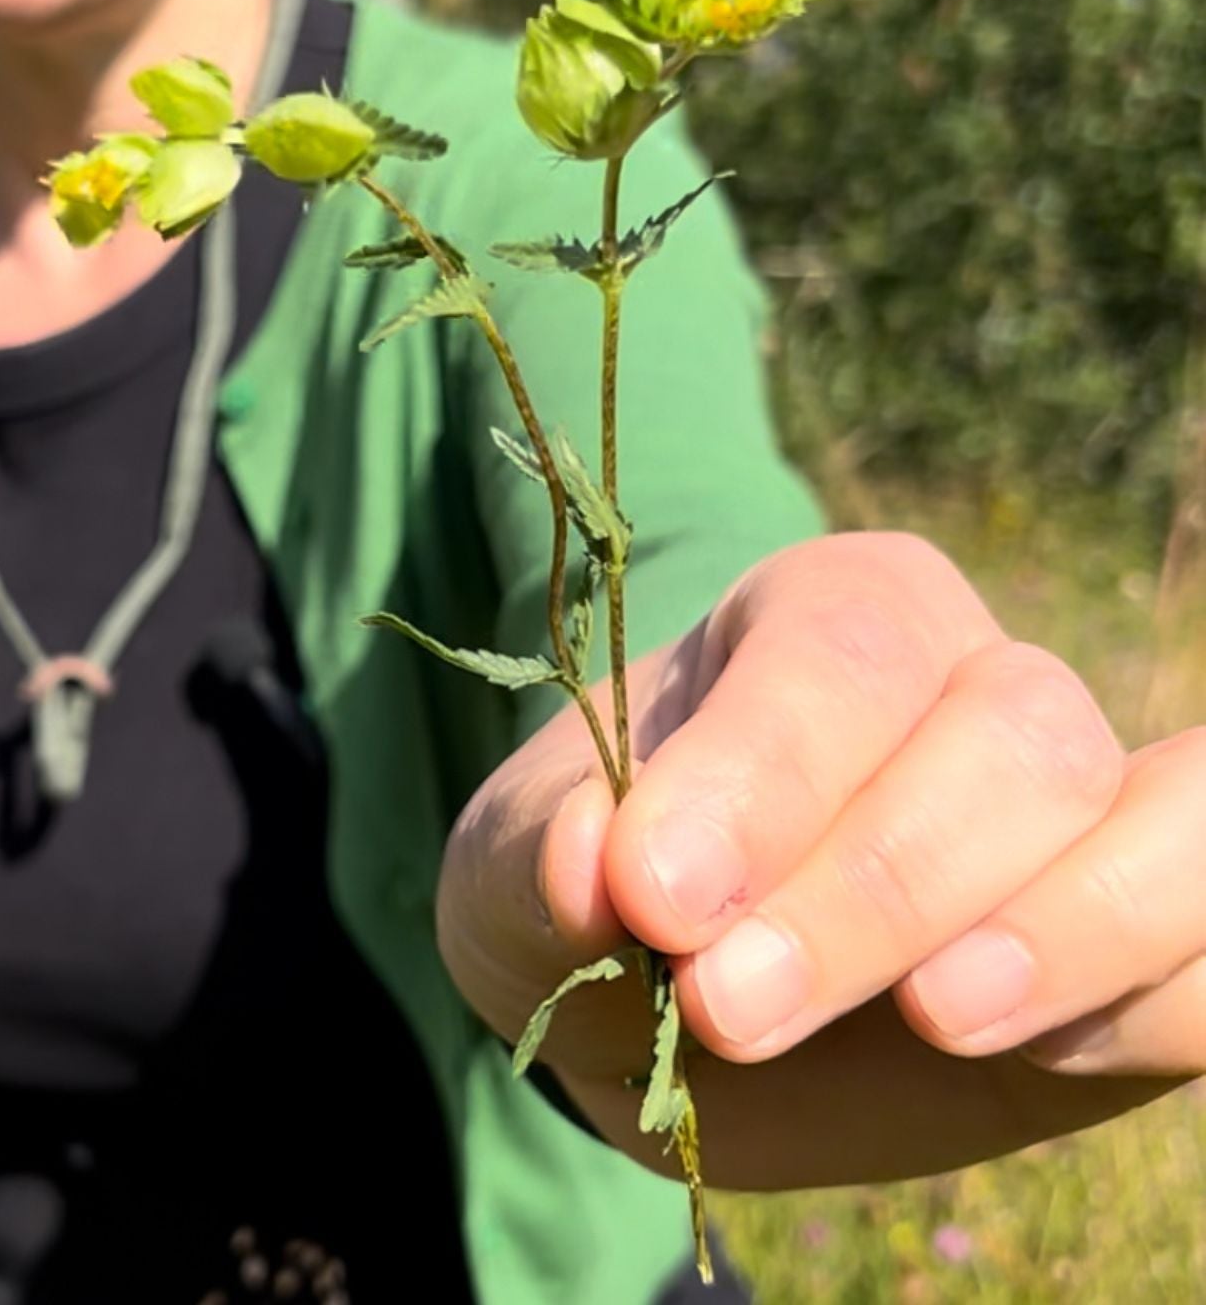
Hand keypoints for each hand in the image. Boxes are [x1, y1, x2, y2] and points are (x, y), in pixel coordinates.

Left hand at [437, 532, 1203, 1187]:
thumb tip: (605, 870)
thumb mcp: (525, 868)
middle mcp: (971, 682)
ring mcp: (1078, 815)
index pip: (841, 653)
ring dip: (1058, 933)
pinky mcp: (1139, 948)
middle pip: (1006, 736)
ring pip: (1163, 824)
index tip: (658, 894)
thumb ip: (553, 860)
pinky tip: (1019, 1054)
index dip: (764, 772)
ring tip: (933, 1021)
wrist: (663, 991)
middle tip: (726, 1006)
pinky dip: (1157, 1001)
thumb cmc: (603, 884)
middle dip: (877, 883)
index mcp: (830, 614)